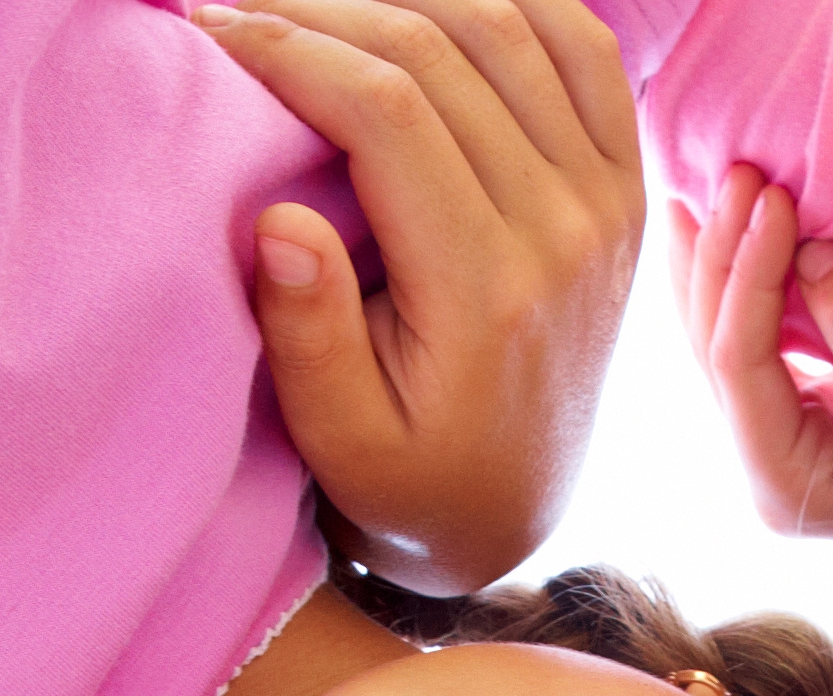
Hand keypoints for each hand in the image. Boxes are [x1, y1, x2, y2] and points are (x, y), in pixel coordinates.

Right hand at [198, 0, 644, 594]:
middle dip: (324, 6)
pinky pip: (584, 49)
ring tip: (314, 4)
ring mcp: (607, 201)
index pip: (387, 111)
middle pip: (443, 50)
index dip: (289, 48)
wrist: (512, 509)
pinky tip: (429, 6)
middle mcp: (566, 231)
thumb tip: (281, 222)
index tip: (209, 29)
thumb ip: (310, 339)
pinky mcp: (624, 186)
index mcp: (490, 290)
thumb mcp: (342, 442)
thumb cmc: (409, 478)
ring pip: (511, 27)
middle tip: (239, 4)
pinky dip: (512, 2)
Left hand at [672, 168, 832, 589]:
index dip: (746, 272)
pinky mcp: (826, 414)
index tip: (771, 194)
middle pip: (714, 348)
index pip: (739, 360)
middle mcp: (774, 467)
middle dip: (717, 258)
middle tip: (731, 169)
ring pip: (729, 340)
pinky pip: (766, 338)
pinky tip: (750, 231)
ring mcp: (795, 441)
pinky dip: (756, 282)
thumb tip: (811, 249)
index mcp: (787, 483)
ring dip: (724, 263)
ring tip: (709, 186)